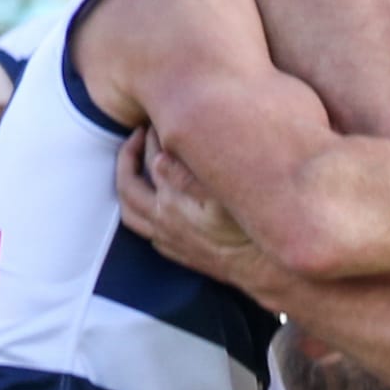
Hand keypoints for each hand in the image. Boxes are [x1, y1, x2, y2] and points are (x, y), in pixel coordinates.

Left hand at [117, 129, 291, 306]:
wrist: (262, 269)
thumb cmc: (251, 229)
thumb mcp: (226, 195)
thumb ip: (189, 175)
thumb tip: (158, 159)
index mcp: (172, 201)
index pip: (151, 158)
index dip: (154, 134)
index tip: (161, 120)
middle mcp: (163, 220)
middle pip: (128, 184)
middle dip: (129, 154)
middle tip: (140, 134)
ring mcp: (168, 238)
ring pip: (130, 211)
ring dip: (126, 185)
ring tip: (134, 166)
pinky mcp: (177, 252)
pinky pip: (145, 231)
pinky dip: (140, 211)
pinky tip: (152, 201)